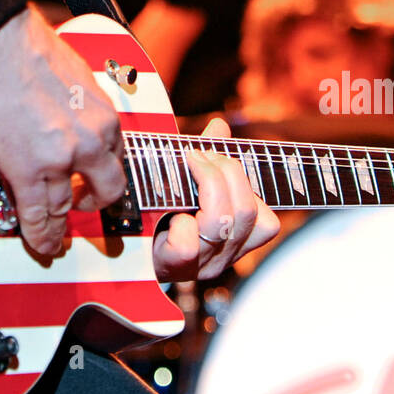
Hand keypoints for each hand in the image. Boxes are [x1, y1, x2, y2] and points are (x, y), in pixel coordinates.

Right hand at [0, 6, 127, 257]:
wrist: (2, 48)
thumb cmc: (34, 50)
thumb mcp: (80, 77)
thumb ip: (84, 105)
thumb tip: (77, 115)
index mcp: (105, 118)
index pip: (116, 158)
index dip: (105, 173)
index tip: (98, 181)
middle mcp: (91, 142)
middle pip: (106, 190)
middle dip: (96, 202)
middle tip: (84, 205)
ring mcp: (61, 161)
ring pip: (67, 207)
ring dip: (61, 226)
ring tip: (56, 237)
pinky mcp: (29, 171)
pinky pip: (37, 214)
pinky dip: (39, 233)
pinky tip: (40, 243)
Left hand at [152, 117, 280, 280]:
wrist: (126, 247)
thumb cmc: (162, 212)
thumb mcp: (190, 184)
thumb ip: (210, 157)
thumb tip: (220, 126)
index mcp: (237, 240)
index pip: (267, 223)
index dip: (248, 185)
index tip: (219, 157)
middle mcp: (225, 256)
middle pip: (246, 212)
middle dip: (224, 171)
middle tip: (197, 155)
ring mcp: (200, 264)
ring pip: (221, 222)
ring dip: (206, 184)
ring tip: (188, 167)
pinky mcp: (173, 266)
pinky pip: (188, 243)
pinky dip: (181, 223)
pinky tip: (170, 214)